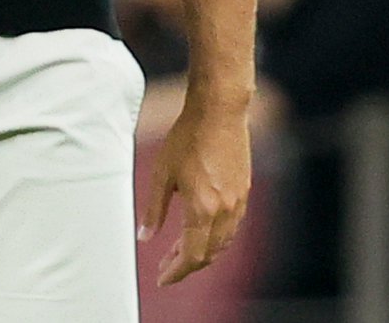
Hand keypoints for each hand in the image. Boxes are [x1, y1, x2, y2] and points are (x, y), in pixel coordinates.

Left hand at [138, 87, 251, 284]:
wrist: (219, 112)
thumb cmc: (187, 138)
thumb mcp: (162, 174)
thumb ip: (154, 209)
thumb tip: (144, 237)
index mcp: (203, 209)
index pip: (192, 255)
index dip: (176, 271)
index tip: (162, 277)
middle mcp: (225, 210)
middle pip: (209, 254)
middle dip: (186, 264)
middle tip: (165, 265)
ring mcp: (238, 201)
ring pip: (223, 242)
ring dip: (202, 252)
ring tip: (180, 250)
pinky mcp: (244, 191)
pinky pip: (232, 227)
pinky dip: (216, 237)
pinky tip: (201, 230)